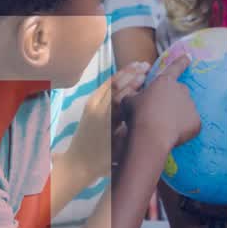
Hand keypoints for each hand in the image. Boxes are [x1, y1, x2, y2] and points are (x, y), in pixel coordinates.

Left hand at [64, 61, 148, 181]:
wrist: (79, 162)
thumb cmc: (104, 159)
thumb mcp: (120, 148)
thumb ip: (130, 130)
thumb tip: (144, 112)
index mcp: (106, 120)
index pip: (121, 95)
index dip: (134, 83)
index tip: (147, 75)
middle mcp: (97, 109)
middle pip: (115, 85)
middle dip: (131, 73)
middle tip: (147, 66)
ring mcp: (92, 105)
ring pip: (110, 83)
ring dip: (125, 73)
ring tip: (139, 64)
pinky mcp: (90, 105)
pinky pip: (104, 87)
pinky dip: (116, 78)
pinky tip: (126, 73)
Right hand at [125, 55, 197, 149]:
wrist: (151, 136)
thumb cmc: (138, 116)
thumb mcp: (129, 101)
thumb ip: (136, 96)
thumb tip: (136, 98)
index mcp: (165, 82)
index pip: (175, 68)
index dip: (182, 61)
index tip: (189, 56)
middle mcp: (181, 90)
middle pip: (179, 93)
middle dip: (172, 100)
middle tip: (160, 113)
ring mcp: (191, 106)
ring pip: (185, 109)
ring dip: (177, 115)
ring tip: (164, 126)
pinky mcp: (196, 121)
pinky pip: (190, 124)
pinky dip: (183, 129)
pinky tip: (172, 134)